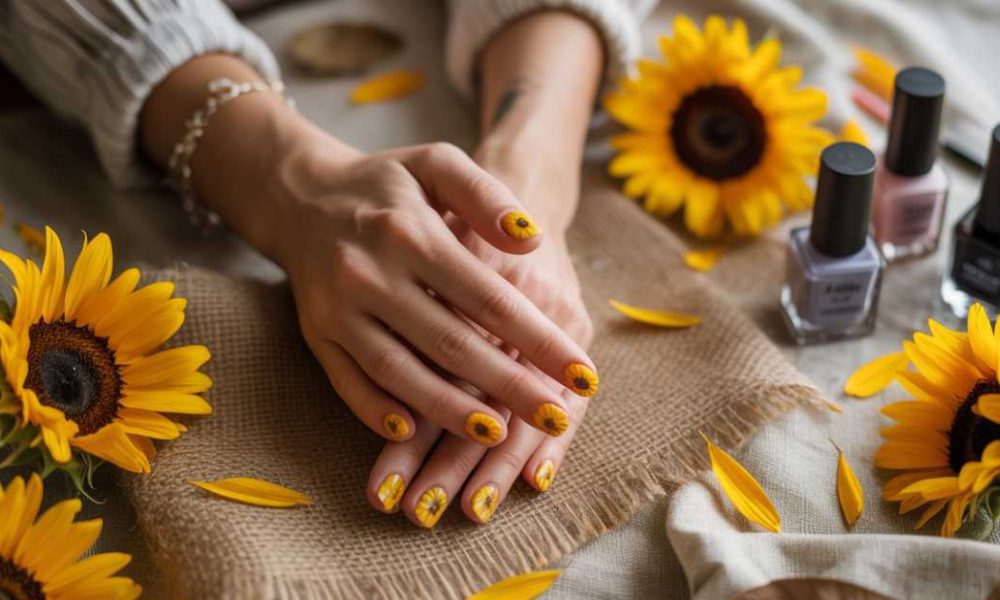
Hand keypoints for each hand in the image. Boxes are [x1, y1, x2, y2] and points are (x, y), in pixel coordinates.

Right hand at [271, 140, 598, 447]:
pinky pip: (346, 382)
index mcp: (410, 232)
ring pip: (398, 371)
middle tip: (555, 417)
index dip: (538, 339)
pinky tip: (413, 432)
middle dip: (508, 386)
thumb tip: (533, 237)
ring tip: (499, 435)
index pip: (489, 296)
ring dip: (448, 409)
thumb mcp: (437, 164)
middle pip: (450, 342)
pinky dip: (376, 410)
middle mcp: (370, 273)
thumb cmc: (386, 183)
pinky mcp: (316, 334)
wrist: (300, 195)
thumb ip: (486, 195)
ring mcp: (338, 309)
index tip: (582, 374)